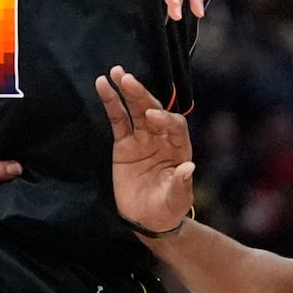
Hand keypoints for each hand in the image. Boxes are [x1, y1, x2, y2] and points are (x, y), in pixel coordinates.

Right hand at [97, 65, 195, 236]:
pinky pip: (117, 120)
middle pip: (153, 110)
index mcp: (179, 149)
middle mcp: (162, 138)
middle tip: (128, 80)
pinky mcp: (124, 144)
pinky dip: (111, 103)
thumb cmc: (168, 209)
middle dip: (142, 95)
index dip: (165, 119)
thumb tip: (189, 168)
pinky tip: (103, 85)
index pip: (175, 126)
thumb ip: (182, 185)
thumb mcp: (177, 200)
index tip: (152, 117)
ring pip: (135, 110)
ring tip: (115, 72)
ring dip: (126, 91)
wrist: (148, 220)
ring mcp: (142, 139)